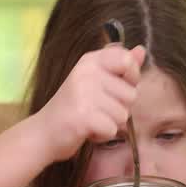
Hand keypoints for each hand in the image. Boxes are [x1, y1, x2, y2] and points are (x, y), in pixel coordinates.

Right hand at [34, 44, 145, 161]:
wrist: (44, 132)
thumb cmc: (74, 107)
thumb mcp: (96, 81)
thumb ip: (120, 66)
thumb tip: (141, 51)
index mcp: (90, 60)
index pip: (126, 60)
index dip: (131, 77)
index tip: (117, 87)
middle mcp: (86, 72)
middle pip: (131, 94)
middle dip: (119, 108)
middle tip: (96, 108)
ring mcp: (83, 93)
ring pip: (123, 114)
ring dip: (110, 123)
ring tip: (91, 119)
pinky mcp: (83, 116)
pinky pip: (112, 129)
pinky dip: (102, 135)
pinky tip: (87, 130)